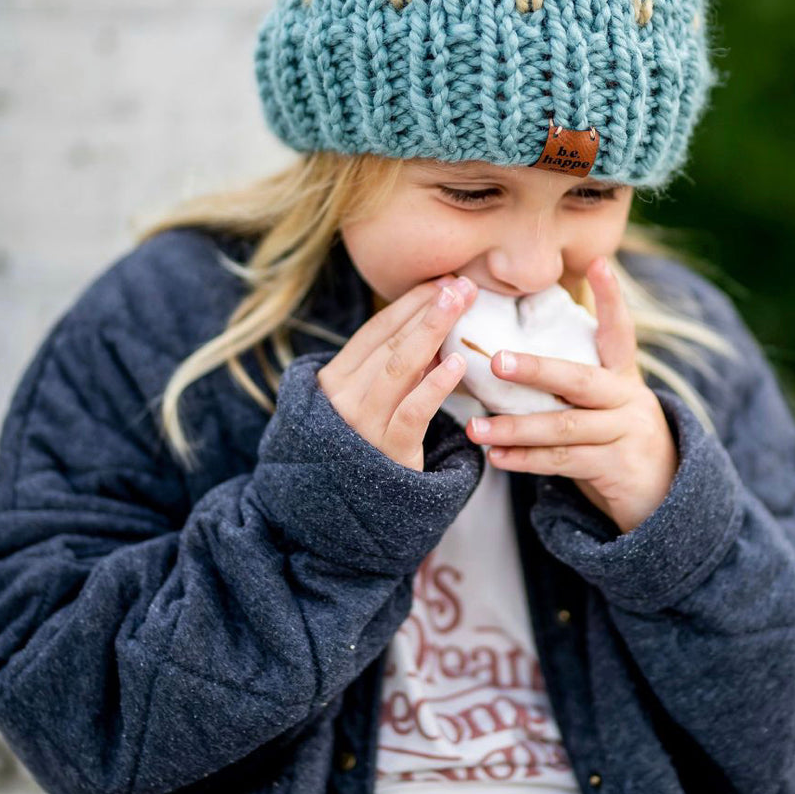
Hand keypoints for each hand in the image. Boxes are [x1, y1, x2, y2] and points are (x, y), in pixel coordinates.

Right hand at [316, 274, 476, 471]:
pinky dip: (435, 384)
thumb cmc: (369, 447)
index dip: (410, 303)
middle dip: (428, 309)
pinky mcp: (387, 451)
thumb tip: (433, 324)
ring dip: (432, 331)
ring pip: (399, 367)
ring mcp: (361, 425)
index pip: (375, 330)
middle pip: (390, 342)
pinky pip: (413, 411)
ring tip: (460, 305)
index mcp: (333, 379)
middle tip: (461, 284)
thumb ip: (391, 368)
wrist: (352, 512)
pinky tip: (458, 362)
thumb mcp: (368, 402)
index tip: (441, 281)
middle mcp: (341, 398)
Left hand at [464, 257, 678, 532]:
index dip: (611, 296)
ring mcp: (624, 434)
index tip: (598, 262)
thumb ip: (571, 375)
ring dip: (515, 428)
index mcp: (623, 373)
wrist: (661, 491)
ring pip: (564, 427)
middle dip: (536, 370)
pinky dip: (526, 460)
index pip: (620, 329)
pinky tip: (496, 456)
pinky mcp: (616, 468)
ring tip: (475, 427)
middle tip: (496, 361)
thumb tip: (509, 347)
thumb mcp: (604, 399)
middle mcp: (627, 398)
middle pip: (580, 380)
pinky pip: (564, 462)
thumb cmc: (614, 433)